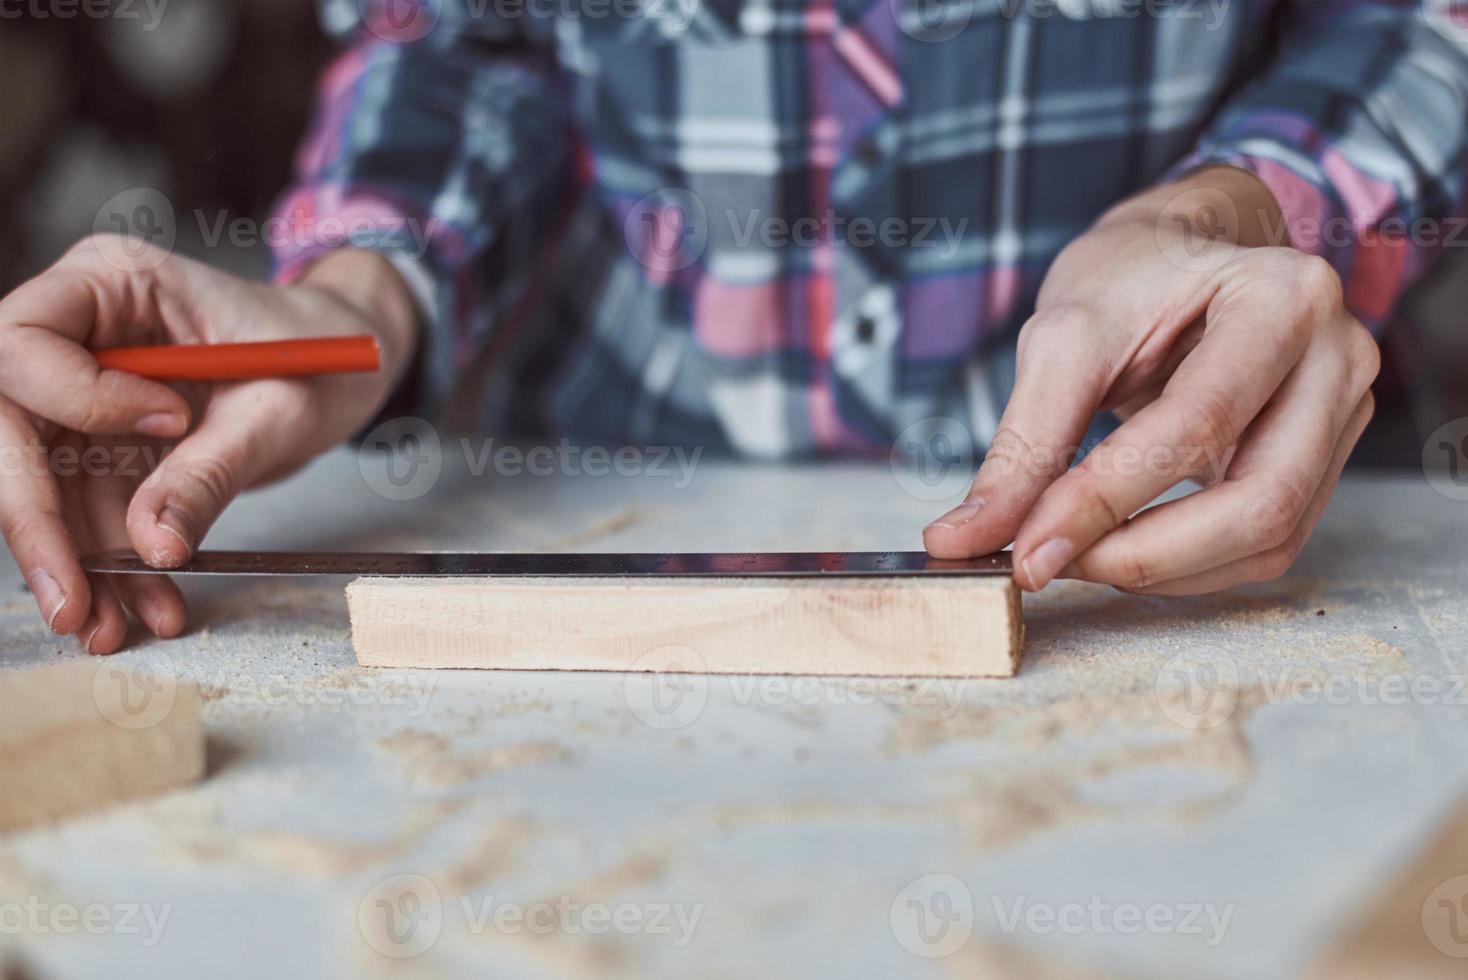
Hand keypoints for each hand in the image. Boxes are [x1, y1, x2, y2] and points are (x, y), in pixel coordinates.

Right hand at [0, 238, 418, 650]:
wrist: (353, 365)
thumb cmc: (322, 354)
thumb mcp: (279, 408)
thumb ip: (211, 470)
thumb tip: (150, 544)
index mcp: (110, 280)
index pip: (22, 343)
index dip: (77, 399)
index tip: (168, 427)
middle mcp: (79, 331)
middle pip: (9, 423)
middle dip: (35, 519)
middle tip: (71, 602)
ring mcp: (84, 390)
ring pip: (43, 481)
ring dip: (75, 562)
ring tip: (109, 629)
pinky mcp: (106, 442)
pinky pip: (90, 507)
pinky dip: (114, 562)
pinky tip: (146, 607)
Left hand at [924, 167, 1379, 593]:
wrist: (1179, 257)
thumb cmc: (1129, 281)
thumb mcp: (1062, 340)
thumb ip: (1022, 444)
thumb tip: (968, 539)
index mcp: (1282, 297)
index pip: (1195, 424)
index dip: (1104, 500)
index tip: (1025, 552)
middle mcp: (1337, 357)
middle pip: (1260, 500)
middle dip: (1144, 554)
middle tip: (1048, 564)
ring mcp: (1344, 414)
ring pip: (1269, 538)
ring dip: (1163, 570)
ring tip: (1074, 554)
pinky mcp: (1323, 462)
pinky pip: (1265, 545)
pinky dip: (1186, 567)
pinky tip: (1120, 548)